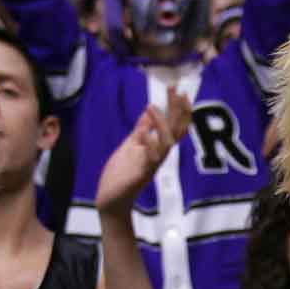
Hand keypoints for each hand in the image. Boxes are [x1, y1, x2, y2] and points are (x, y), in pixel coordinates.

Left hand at [95, 93, 191, 215]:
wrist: (111, 199)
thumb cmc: (121, 174)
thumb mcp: (131, 146)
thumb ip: (141, 130)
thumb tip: (148, 112)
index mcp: (156, 148)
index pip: (174, 126)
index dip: (178, 108)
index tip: (178, 89)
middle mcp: (158, 155)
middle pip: (175, 132)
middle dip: (177, 110)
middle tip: (174, 90)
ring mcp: (151, 165)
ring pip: (166, 145)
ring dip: (161, 125)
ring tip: (151, 107)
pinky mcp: (140, 175)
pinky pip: (149, 160)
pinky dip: (148, 146)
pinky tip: (143, 133)